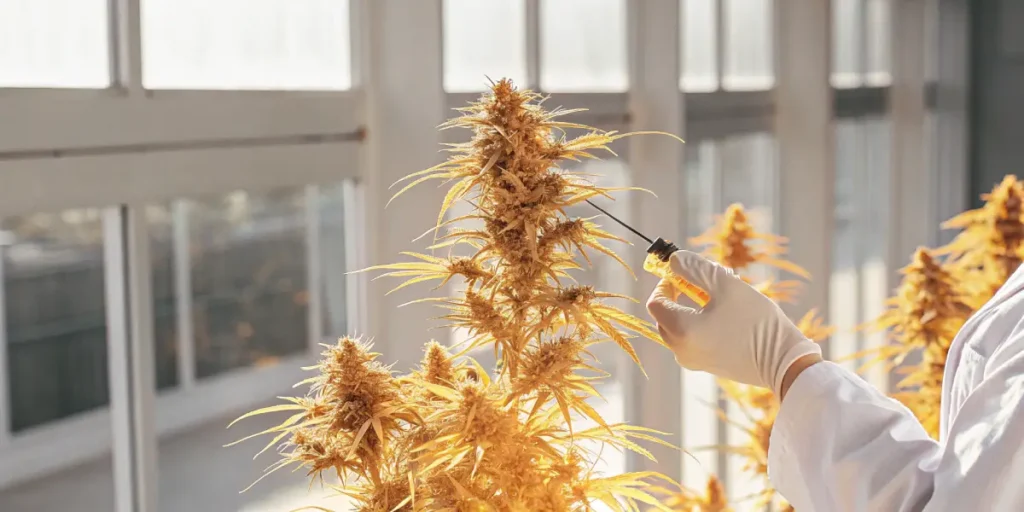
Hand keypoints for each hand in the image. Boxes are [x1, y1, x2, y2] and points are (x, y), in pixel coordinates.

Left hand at [645, 250, 821, 395]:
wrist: (784, 362)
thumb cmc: (755, 321)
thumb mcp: (725, 284)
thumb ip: (694, 268)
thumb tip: (674, 260)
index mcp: (680, 330)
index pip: (656, 301)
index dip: (666, 282)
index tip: (686, 273)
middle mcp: (680, 350)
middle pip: (665, 315)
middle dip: (681, 294)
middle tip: (707, 282)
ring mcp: (693, 361)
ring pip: (680, 326)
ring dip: (693, 308)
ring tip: (723, 297)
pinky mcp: (707, 366)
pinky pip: (694, 339)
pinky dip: (702, 324)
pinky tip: (729, 316)